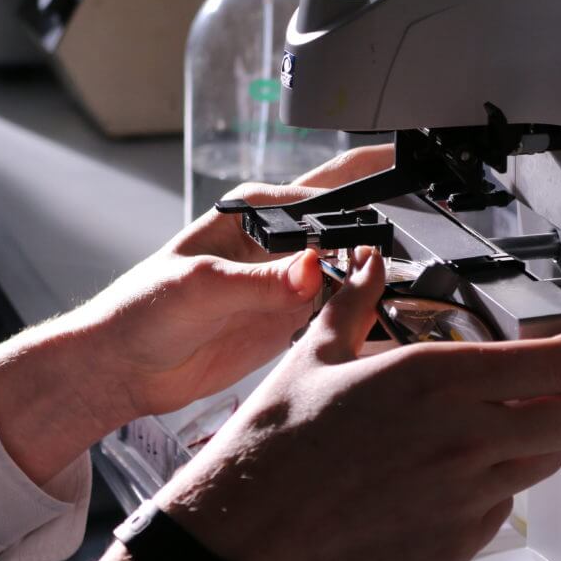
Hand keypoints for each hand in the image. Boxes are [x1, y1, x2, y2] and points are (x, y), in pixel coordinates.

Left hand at [0, 145, 392, 486]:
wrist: (125, 369)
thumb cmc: (142, 312)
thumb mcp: (199, 289)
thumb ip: (260, 282)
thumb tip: (312, 269)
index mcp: (254, 210)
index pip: (326, 192)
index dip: (372, 192)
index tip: (412, 195)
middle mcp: (278, 239)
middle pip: (350, 218)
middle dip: (391, 216)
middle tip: (435, 221)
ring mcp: (289, 279)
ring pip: (355, 264)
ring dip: (383, 269)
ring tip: (423, 275)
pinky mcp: (292, 317)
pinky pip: (342, 306)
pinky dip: (366, 308)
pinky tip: (389, 313)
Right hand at [101, 247, 560, 560]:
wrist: (247, 529)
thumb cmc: (276, 446)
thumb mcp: (316, 353)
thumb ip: (357, 301)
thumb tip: (368, 266)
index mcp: (436, 380)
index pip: (559, 362)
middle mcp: (463, 436)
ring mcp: (465, 493)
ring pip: (548, 459)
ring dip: (551, 433)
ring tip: (524, 417)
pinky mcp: (457, 540)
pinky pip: (507, 504)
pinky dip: (504, 479)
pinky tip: (471, 466)